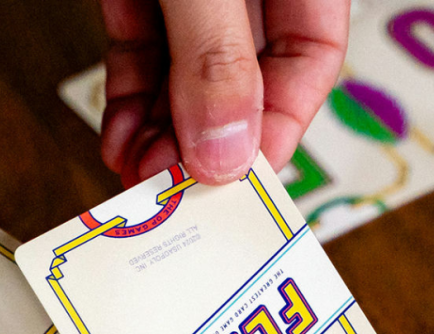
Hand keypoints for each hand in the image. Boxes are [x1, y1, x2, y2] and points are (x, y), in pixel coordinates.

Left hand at [99, 0, 348, 186]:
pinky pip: (141, 47)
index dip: (283, 122)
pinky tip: (120, 137)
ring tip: (140, 172)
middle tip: (178, 187)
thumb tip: (224, 150)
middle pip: (248, 76)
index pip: (313, 54)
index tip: (242, 178)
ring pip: (187, 71)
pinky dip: (129, 94)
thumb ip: (217, 54)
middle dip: (207, 139)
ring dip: (161, 130)